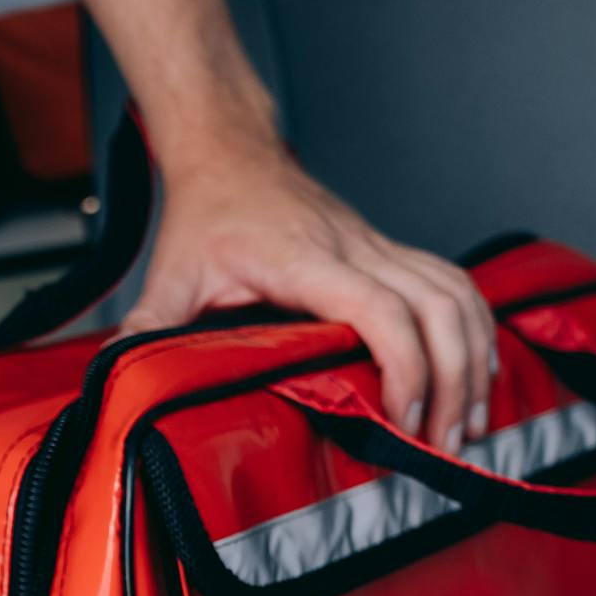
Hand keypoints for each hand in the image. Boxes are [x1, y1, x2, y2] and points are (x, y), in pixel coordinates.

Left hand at [119, 130, 496, 451]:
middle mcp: (356, 249)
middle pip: (438, 308)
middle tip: (449, 443)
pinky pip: (454, 284)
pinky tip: (477, 371)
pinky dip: (476, 329)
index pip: (379, 309)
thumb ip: (147, 331)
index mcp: (305, 260)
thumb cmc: (204, 216)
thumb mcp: (167, 277)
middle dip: (455, 379)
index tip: (404, 420)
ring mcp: (380, 246)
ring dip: (476, 357)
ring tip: (473, 420)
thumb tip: (118, 381)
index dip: (404, 366)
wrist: (229, 152)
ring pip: (457, 294)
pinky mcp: (390, 250)